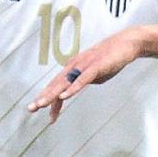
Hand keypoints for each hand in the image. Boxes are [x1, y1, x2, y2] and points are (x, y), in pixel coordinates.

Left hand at [27, 30, 141, 122]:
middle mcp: (74, 67)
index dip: (49, 99)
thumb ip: (82, 82)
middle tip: (31, 108)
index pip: (57, 86)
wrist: (126, 44)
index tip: (43, 112)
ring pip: (64, 83)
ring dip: (52, 95)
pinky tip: (64, 96)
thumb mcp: (94, 75)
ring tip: (41, 104)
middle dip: (43, 97)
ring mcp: (84, 66)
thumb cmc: (110, 59)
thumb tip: (76, 89)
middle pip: (56, 85)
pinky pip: (82, 80)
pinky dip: (72, 88)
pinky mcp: (95, 67)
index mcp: (72, 69)